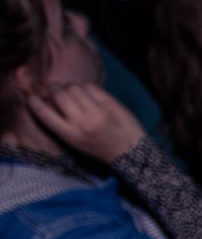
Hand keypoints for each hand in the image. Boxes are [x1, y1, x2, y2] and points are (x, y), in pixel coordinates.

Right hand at [28, 83, 144, 164]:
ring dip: (70, 87)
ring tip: (73, 92)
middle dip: (54, 89)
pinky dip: (86, 87)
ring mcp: (97, 113)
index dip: (35, 102)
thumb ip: (61, 123)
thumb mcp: (76, 142)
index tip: (33, 97)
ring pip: (74, 88)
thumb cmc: (100, 147)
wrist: (130, 151)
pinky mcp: (110, 104)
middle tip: (55, 90)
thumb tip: (46, 100)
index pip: (44, 114)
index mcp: (70, 135)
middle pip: (58, 94)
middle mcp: (82, 123)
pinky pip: (91, 87)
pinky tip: (88, 93)